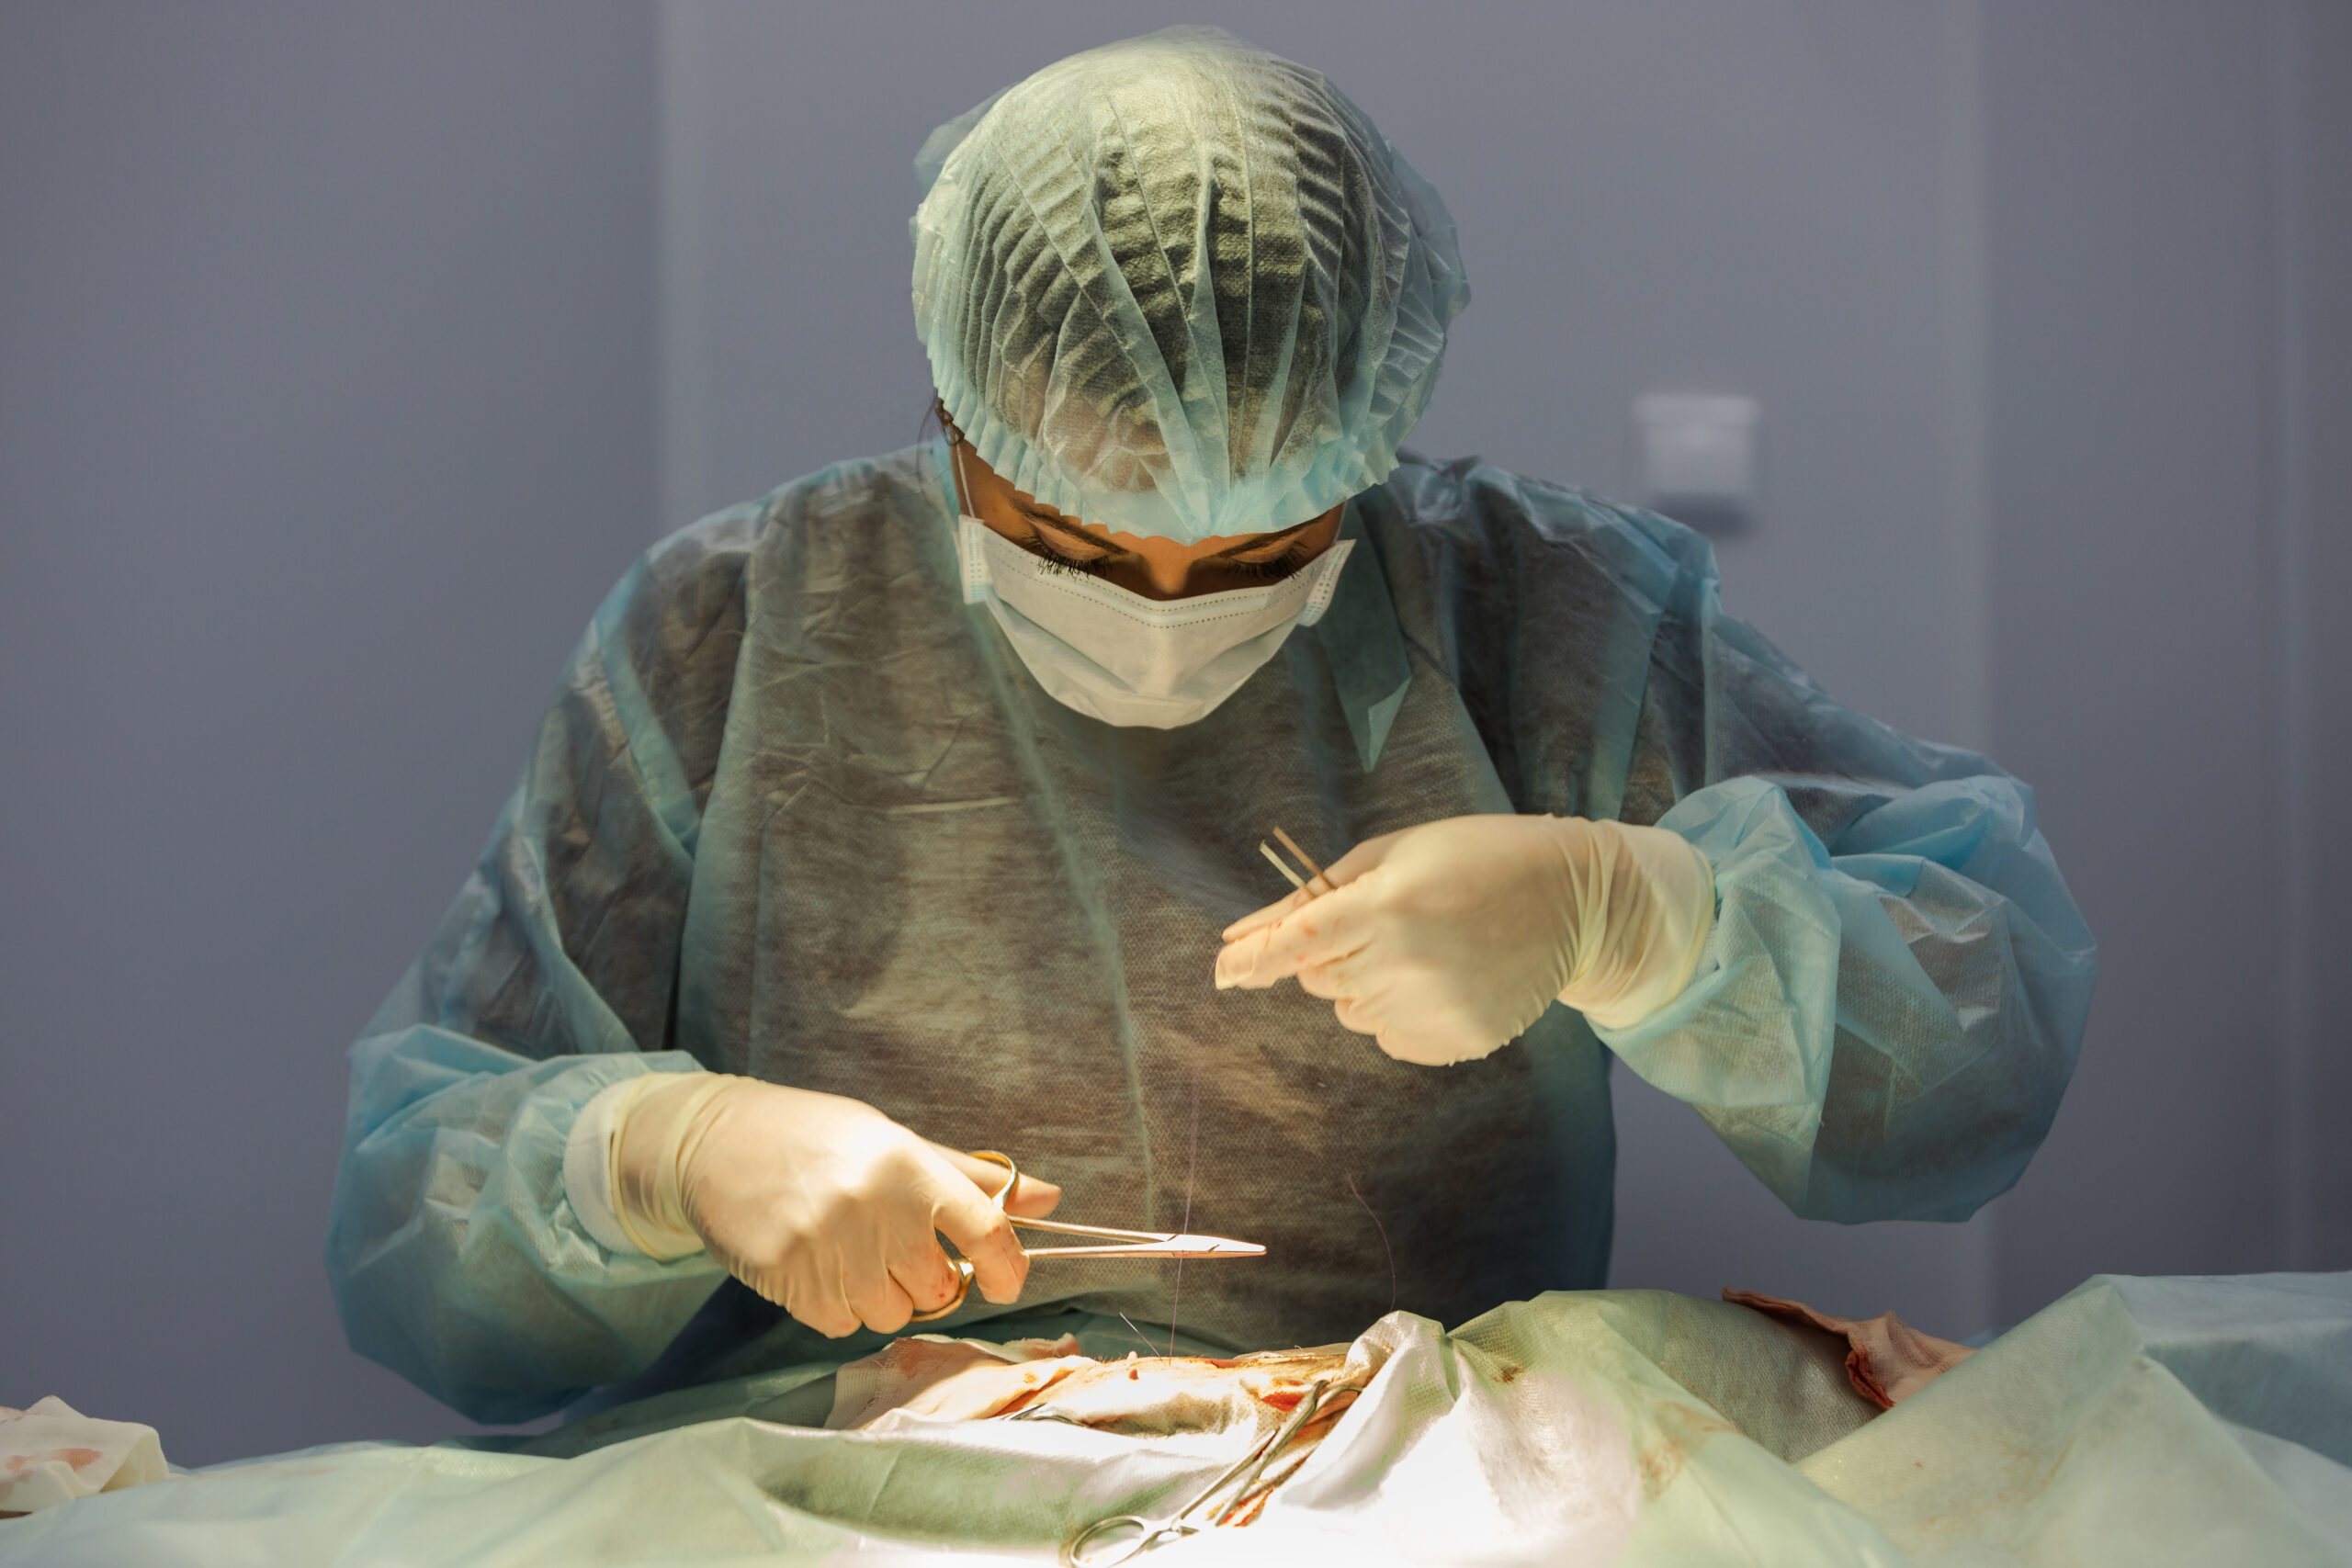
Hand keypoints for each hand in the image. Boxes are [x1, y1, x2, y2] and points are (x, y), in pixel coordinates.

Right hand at [616, 1076, 1061, 1337]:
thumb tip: (1049, 1199)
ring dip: (882, 1296)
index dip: (1006, 1266)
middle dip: (928, 1279)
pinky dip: (840, 1308)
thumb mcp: (895, 1141)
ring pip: (891, 1313)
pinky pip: (843, 1325)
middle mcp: (874, 1208)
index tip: (1005, 1281)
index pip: (985, 1229)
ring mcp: (829, 1248)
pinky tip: (819, 1267)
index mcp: (908, 1165)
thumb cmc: (817, 1138)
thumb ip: (971, 1178)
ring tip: (850, 1253)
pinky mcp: (790, 1281)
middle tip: (896, 1248)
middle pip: (937, 1287)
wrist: (716, 1144)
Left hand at [1214, 814, 1712, 1065]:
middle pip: (1318, 980)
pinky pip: (1389, 1038)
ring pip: (1350, 1012)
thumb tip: (1235, 936)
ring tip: (1423, 946)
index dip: (1251, 962)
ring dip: (1364, 982)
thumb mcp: (1391, 855)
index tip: (1219, 972)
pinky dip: (1398, 1011)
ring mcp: (1436, 1008)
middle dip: (1329, 954)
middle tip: (1382, 921)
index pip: (1297, 945)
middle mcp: (1408, 962)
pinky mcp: (1458, 1041)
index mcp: (1389, 905)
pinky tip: (1443, 975)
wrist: (1573, 899)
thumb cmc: (1471, 858)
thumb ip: (1311, 899)